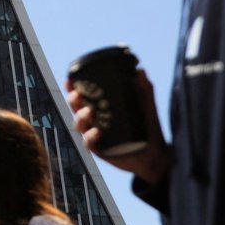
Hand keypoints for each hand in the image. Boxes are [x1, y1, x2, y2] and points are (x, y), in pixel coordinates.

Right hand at [66, 69, 168, 184]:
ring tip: (89, 111)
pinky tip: (97, 132)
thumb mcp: (147, 106)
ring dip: (80, 117)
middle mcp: (96, 121)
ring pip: (80, 125)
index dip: (74, 89)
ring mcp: (97, 136)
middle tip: (77, 95)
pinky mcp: (100, 150)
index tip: (69, 81)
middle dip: (73, 101)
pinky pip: (89, 144)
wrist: (155, 153)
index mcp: (102, 108)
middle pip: (77, 109)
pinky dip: (90, 137)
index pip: (84, 97)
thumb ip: (145, 89)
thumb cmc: (148, 128)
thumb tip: (141, 70)